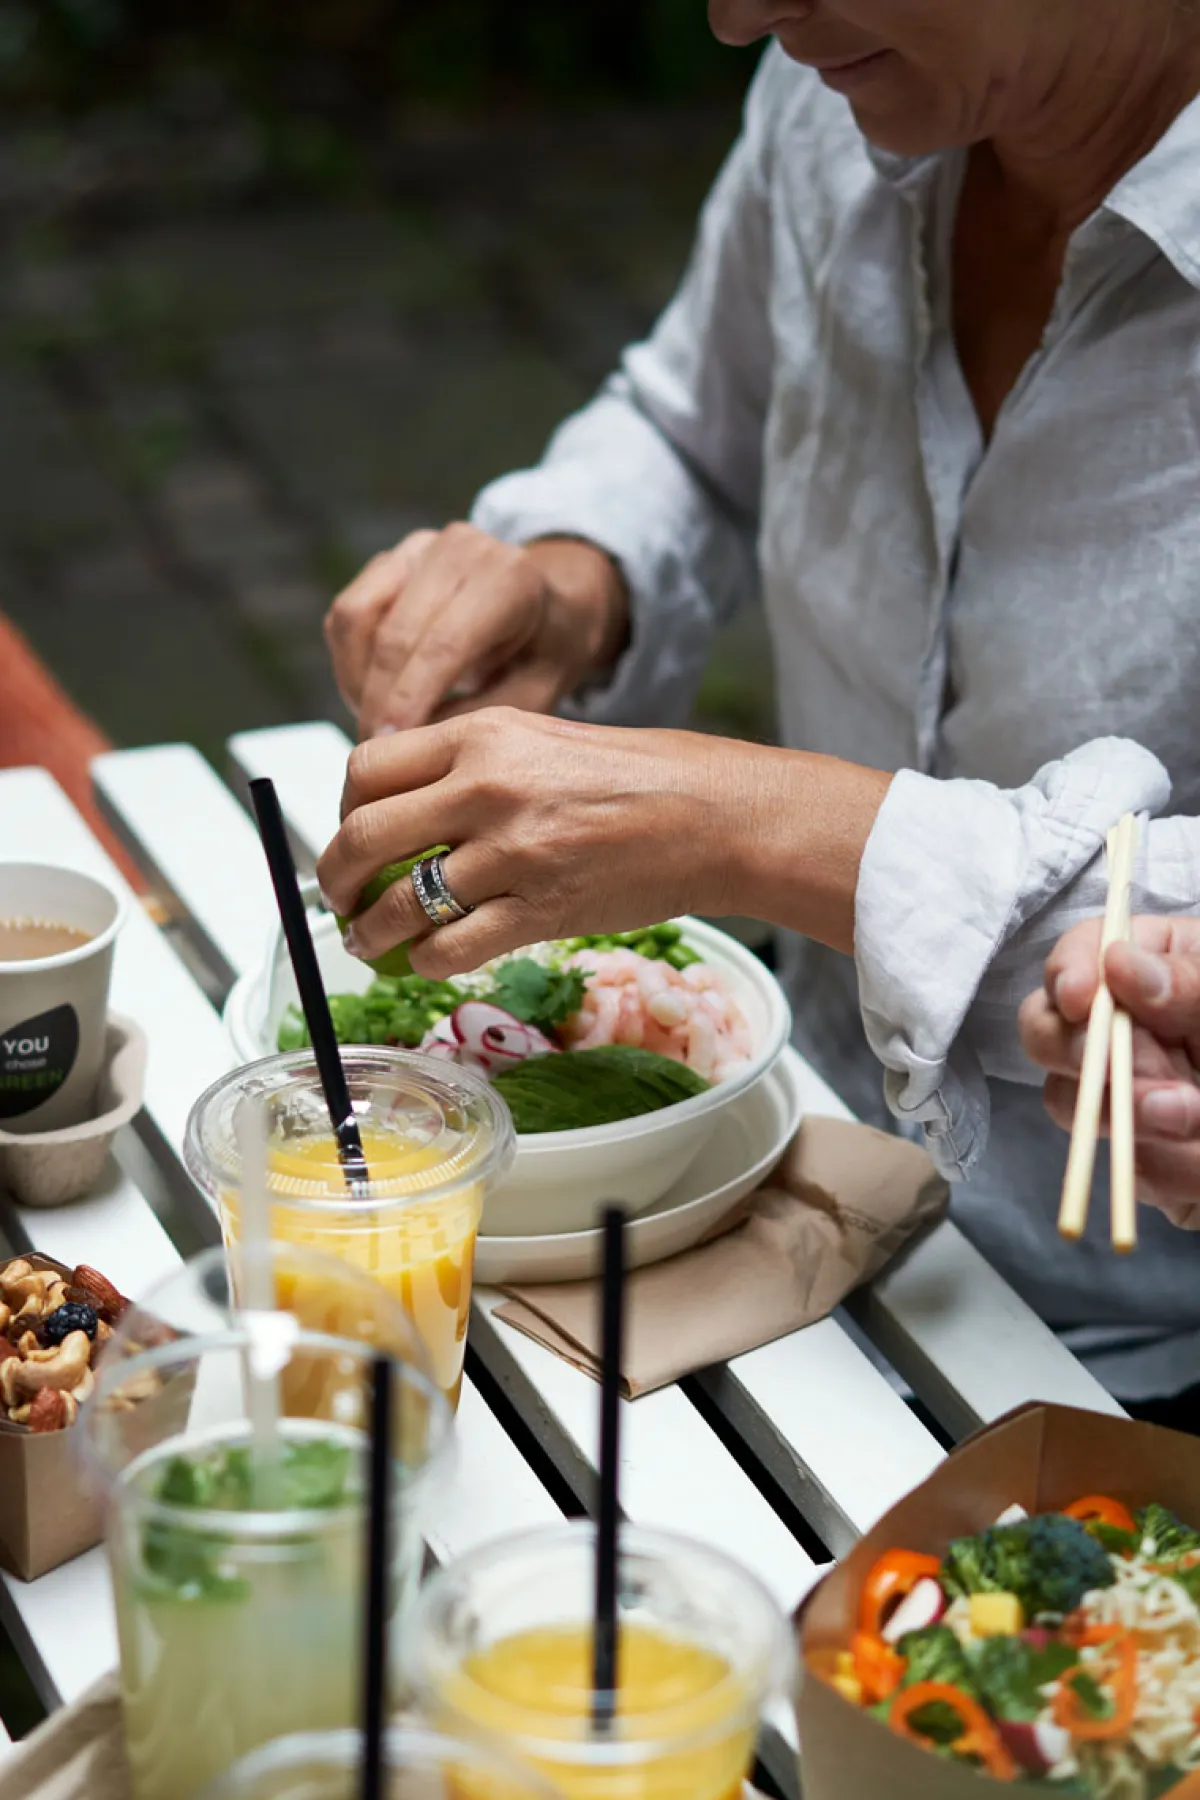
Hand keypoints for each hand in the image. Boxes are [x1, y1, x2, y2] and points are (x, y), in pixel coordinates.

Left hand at [317, 708, 890, 979]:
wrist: (713, 815)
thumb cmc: (639, 777)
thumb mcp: (540, 738)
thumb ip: (470, 764)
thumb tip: (403, 806)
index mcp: (482, 734)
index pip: (366, 768)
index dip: (342, 810)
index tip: (350, 834)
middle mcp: (486, 787)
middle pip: (363, 835)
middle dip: (335, 877)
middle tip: (337, 897)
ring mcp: (512, 852)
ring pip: (399, 902)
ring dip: (369, 932)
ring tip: (367, 942)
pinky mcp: (539, 910)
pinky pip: (449, 947)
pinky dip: (423, 961)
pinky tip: (427, 959)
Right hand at [323, 524, 628, 739]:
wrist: (550, 601)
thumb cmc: (546, 651)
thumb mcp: (536, 693)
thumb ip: (478, 717)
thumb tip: (409, 742)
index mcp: (508, 579)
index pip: (442, 644)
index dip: (407, 699)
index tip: (387, 746)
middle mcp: (459, 550)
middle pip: (393, 634)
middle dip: (377, 702)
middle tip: (376, 752)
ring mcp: (418, 548)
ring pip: (355, 618)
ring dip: (356, 680)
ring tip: (379, 723)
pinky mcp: (389, 560)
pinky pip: (347, 615)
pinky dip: (351, 662)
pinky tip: (376, 694)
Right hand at [1019, 917, 1199, 1228]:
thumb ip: (1194, 986)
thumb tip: (1121, 965)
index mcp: (1160, 968)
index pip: (1082, 953)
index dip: (1071, 974)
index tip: (1084, 1000)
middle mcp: (1131, 1030)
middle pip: (1050, 1033)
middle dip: (1096, 1062)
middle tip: (1165, 1093)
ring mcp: (1132, 1097)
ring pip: (1078, 1110)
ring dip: (1145, 1128)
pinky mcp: (1150, 1161)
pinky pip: (1131, 1173)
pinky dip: (1175, 1173)